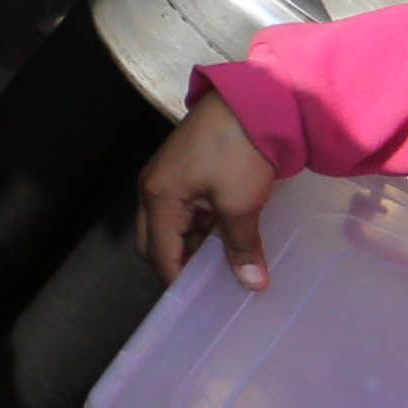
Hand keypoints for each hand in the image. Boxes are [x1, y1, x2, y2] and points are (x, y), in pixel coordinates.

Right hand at [135, 88, 281, 284]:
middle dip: (179, 265)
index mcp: (158, 197)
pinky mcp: (188, 171)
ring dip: (194, 247)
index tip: (202, 307)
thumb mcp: (240, 204)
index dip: (178, 282)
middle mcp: (155, 189)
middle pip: (155, 242)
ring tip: (225, 268)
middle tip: (212, 287)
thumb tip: (252, 287)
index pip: (158, 255)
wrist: (252, 100)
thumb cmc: (237, 152)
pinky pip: (186, 212)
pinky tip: (228, 241)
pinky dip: (203, 230)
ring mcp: (170, 178)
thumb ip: (241, 248)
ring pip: (172, 227)